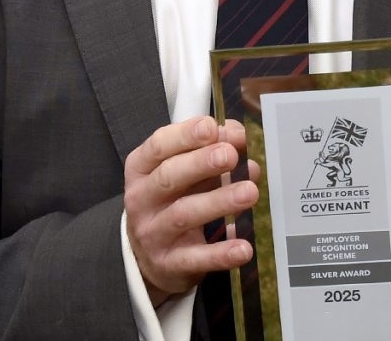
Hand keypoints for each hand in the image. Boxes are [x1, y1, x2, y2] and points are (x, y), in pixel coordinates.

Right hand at [124, 116, 258, 306]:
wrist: (147, 256)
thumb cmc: (170, 201)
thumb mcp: (183, 172)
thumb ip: (208, 151)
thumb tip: (238, 137)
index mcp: (142, 169)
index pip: (158, 146)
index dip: (185, 136)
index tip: (211, 128)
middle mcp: (142, 199)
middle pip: (168, 177)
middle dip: (201, 163)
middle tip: (230, 155)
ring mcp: (153, 233)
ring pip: (183, 215)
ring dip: (218, 202)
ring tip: (249, 192)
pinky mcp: (169, 263)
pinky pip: (196, 258)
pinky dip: (221, 253)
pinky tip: (243, 247)